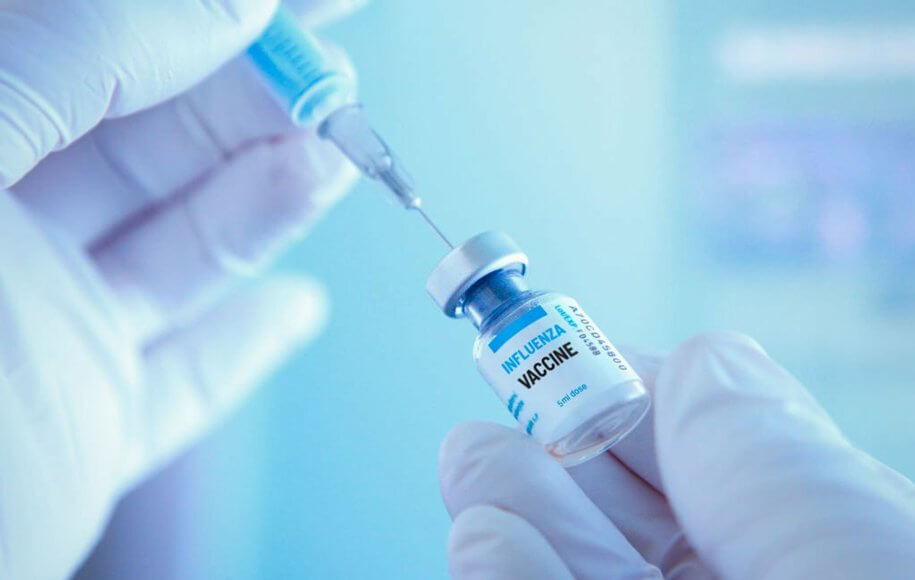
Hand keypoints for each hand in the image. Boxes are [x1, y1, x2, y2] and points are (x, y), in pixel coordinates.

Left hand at [0, 1, 363, 577]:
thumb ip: (85, 54)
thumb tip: (231, 5)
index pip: (88, 43)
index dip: (200, 15)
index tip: (295, 3)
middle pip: (145, 142)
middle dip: (253, 103)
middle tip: (339, 82)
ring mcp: (35, 338)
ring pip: (177, 249)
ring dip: (269, 202)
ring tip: (339, 161)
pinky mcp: (79, 428)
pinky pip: (180, 377)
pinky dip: (248, 341)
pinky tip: (298, 304)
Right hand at [440, 332, 914, 578]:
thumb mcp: (851, 548)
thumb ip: (768, 457)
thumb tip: (702, 359)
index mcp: (798, 545)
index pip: (696, 449)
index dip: (628, 390)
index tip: (568, 345)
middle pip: (618, 504)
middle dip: (558, 437)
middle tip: (510, 382)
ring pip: (563, 561)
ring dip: (514, 501)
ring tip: (473, 456)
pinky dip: (501, 575)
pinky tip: (484, 537)